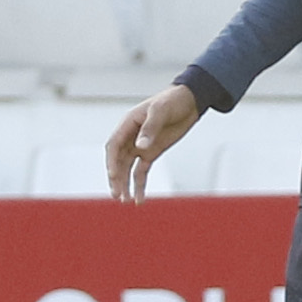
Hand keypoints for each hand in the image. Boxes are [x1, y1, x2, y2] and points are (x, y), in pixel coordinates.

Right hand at [107, 86, 201, 202]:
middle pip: (118, 161)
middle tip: (118, 195)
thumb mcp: (161, 111)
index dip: (111, 162)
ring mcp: (140, 146)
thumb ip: (150, 129)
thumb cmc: (172, 101)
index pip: (114, 146)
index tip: (113, 176)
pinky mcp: (151, 153)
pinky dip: (139, 185)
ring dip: (125, 184)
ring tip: (126, 200)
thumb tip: (139, 147)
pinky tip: (139, 198)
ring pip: (127, 169)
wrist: (189, 101)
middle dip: (117, 178)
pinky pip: (141, 172)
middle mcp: (131, 137)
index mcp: (128, 124)